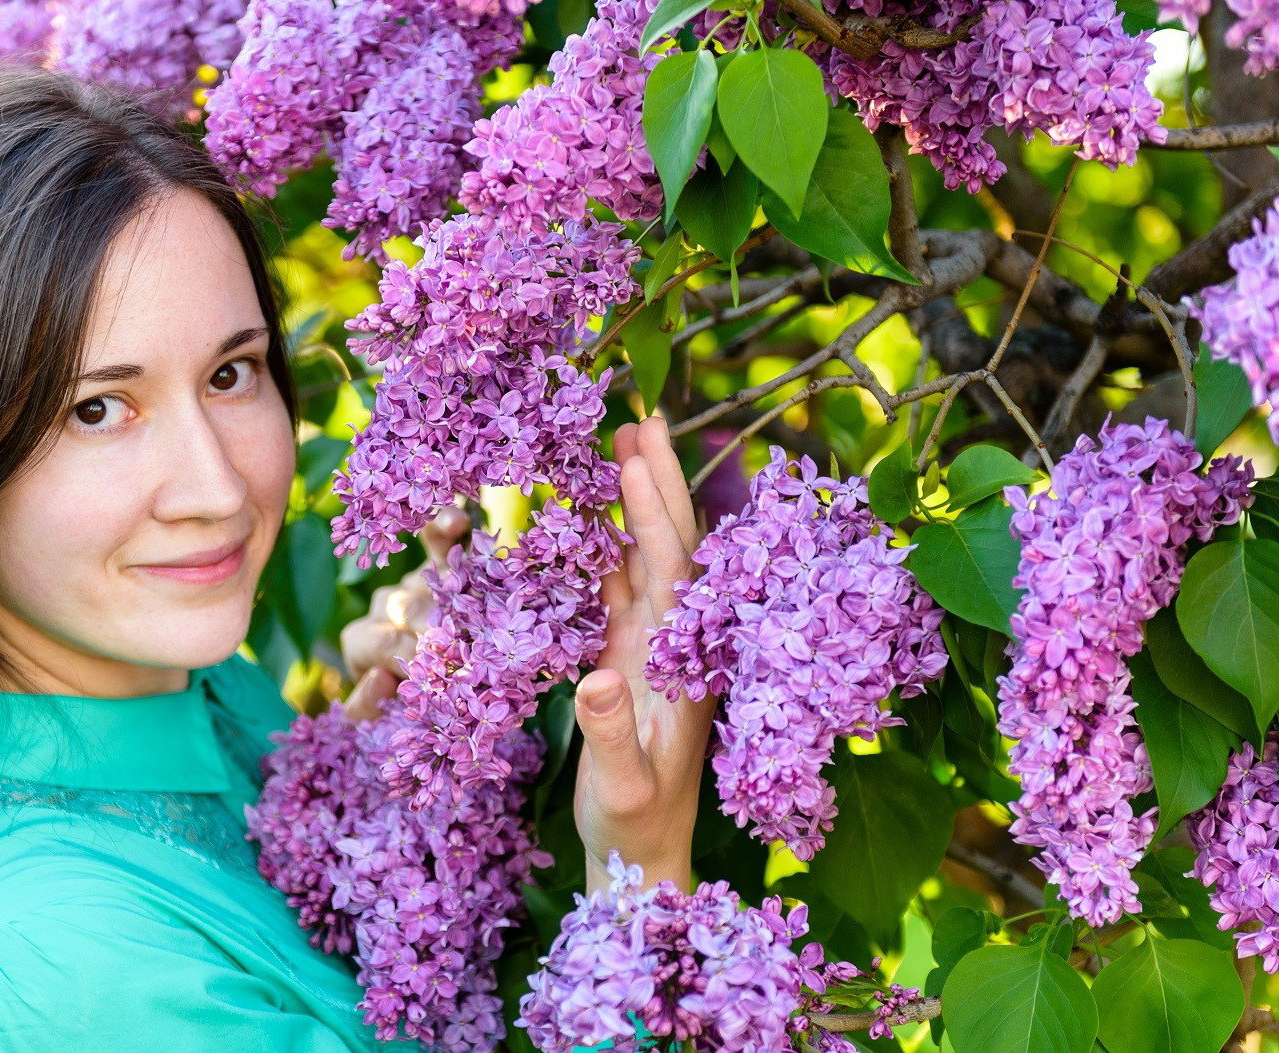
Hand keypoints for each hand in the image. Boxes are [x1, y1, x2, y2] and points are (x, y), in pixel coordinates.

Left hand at [339, 505, 470, 720]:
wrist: (446, 687)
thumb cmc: (413, 705)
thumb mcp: (382, 718)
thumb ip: (369, 709)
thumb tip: (378, 678)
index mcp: (361, 642)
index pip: (386, 645)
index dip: (417, 664)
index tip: (445, 682)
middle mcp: (384, 606)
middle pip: (409, 612)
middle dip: (439, 637)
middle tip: (467, 653)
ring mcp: (411, 582)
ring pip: (427, 583)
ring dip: (454, 600)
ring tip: (477, 618)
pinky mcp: (442, 563)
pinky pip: (439, 540)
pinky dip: (445, 527)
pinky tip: (458, 522)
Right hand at [573, 415, 713, 893]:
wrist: (642, 859)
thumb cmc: (634, 828)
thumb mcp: (621, 789)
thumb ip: (611, 734)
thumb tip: (595, 675)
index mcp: (683, 665)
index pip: (671, 571)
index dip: (654, 512)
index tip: (637, 456)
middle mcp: (675, 646)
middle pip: (669, 547)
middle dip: (657, 483)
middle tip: (640, 418)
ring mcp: (652, 650)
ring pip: (646, 560)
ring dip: (635, 504)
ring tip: (620, 446)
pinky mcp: (628, 660)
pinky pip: (620, 590)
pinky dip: (610, 546)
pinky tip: (595, 518)